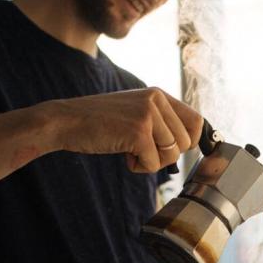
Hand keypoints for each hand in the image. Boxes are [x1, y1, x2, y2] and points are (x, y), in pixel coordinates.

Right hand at [43, 87, 202, 172]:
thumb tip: (192, 143)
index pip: (196, 121)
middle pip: (186, 142)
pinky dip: (139, 167)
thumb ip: (160, 122)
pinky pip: (154, 163)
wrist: (65, 121)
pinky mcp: (138, 132)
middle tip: (143, 151)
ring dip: (152, 162)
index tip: (173, 150)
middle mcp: (156, 100)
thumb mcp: (135, 113)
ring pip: (172, 154)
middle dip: (166, 156)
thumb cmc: (99, 123)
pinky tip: (123, 155)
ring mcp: (148, 114)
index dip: (190, 142)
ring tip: (130, 152)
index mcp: (158, 94)